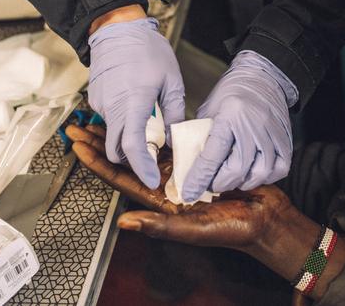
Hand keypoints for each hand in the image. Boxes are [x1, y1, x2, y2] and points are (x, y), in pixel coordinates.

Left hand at [67, 123, 290, 250]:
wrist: (267, 218)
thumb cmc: (233, 229)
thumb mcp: (194, 229)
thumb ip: (160, 226)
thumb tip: (123, 223)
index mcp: (159, 201)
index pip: (120, 178)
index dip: (97, 161)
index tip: (77, 143)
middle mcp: (165, 184)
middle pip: (127, 158)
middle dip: (104, 141)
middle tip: (82, 123)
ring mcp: (181, 171)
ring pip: (145, 147)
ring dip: (125, 132)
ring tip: (107, 115)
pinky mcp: (199, 159)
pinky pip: (173, 142)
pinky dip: (157, 130)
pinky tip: (147, 116)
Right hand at [87, 17, 184, 188]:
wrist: (117, 28)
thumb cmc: (147, 50)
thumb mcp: (171, 80)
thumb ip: (173, 111)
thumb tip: (173, 137)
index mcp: (134, 102)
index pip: (133, 146)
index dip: (141, 167)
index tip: (151, 180)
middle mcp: (112, 107)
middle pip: (117, 149)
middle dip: (133, 159)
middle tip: (153, 156)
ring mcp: (101, 103)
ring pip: (112, 135)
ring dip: (128, 138)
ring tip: (148, 126)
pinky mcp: (96, 99)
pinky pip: (109, 120)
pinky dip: (122, 123)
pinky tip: (136, 109)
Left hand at [182, 51, 295, 201]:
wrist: (262, 77)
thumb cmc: (232, 93)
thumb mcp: (209, 110)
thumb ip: (199, 135)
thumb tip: (185, 163)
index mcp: (231, 114)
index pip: (213, 154)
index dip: (199, 178)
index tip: (189, 192)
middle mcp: (255, 124)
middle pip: (237, 169)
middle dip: (219, 183)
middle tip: (210, 183)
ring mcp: (273, 133)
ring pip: (259, 174)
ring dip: (241, 182)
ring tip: (230, 178)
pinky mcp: (286, 140)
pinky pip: (278, 170)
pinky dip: (264, 177)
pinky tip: (252, 172)